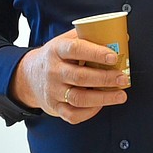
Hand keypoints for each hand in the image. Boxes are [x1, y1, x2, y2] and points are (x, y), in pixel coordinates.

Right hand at [10, 29, 130, 124]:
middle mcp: (53, 71)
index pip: (75, 49)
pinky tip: (101, 105)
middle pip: (80, 77)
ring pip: (79, 98)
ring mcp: (53, 91)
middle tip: (122, 78)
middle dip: (105, 79)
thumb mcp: (65, 41)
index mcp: (56, 50)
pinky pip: (73, 115)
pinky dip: (89, 112)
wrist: (30, 76)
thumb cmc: (55, 57)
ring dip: (103, 98)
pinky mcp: (55, 107)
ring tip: (120, 95)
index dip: (96, 53)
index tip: (113, 57)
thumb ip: (88, 37)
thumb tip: (121, 37)